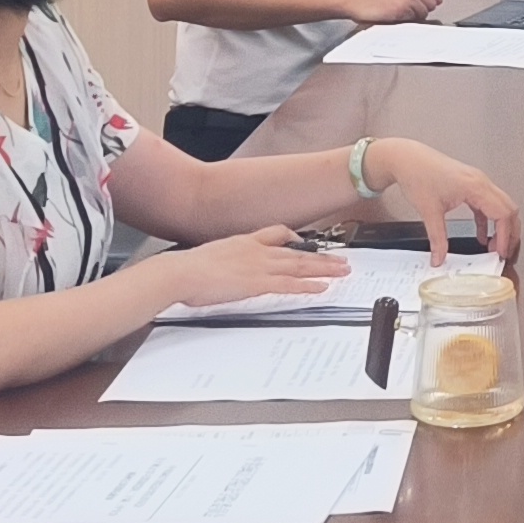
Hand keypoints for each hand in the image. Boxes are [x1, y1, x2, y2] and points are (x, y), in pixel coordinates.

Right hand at [159, 228, 349, 313]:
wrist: (180, 272)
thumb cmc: (188, 270)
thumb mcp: (210, 259)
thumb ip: (224, 262)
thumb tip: (223, 271)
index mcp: (244, 242)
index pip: (277, 233)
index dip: (295, 239)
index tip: (307, 243)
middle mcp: (256, 250)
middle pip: (297, 251)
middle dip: (321, 256)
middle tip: (341, 260)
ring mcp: (259, 265)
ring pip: (300, 265)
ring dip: (324, 269)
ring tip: (342, 271)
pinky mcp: (258, 282)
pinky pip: (290, 284)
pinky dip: (308, 286)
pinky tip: (322, 289)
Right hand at [346, 0, 444, 26]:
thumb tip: (439, 0)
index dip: (427, 0)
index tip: (416, 3)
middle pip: (432, 3)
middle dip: (421, 9)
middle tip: (403, 8)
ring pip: (424, 12)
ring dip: (413, 16)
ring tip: (397, 10)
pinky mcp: (404, 7)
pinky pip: (415, 19)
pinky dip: (406, 20)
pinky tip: (394, 14)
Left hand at [373, 140, 520, 267]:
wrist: (408, 158)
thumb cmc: (418, 174)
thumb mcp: (428, 211)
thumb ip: (437, 238)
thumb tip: (440, 257)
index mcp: (475, 187)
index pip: (503, 214)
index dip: (505, 236)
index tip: (501, 253)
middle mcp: (481, 182)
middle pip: (509, 209)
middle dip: (510, 233)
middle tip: (504, 253)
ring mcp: (478, 182)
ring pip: (502, 206)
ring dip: (502, 227)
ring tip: (495, 247)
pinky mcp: (471, 185)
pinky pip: (488, 204)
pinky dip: (489, 221)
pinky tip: (482, 235)